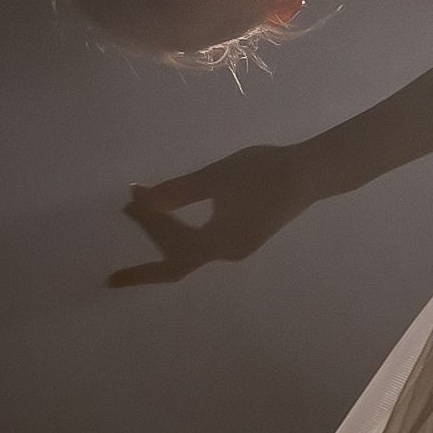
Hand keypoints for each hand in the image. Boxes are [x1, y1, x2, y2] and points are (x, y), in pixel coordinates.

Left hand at [111, 145, 319, 287]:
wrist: (310, 173)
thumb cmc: (264, 172)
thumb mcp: (217, 177)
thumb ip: (178, 191)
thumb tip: (142, 201)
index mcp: (219, 242)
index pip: (172, 244)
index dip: (148, 224)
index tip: (130, 199)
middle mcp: (228, 252)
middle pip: (179, 260)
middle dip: (149, 253)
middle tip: (122, 239)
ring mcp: (239, 247)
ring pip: (193, 252)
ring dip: (166, 240)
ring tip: (143, 217)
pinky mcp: (246, 236)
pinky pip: (206, 244)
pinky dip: (184, 234)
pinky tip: (176, 220)